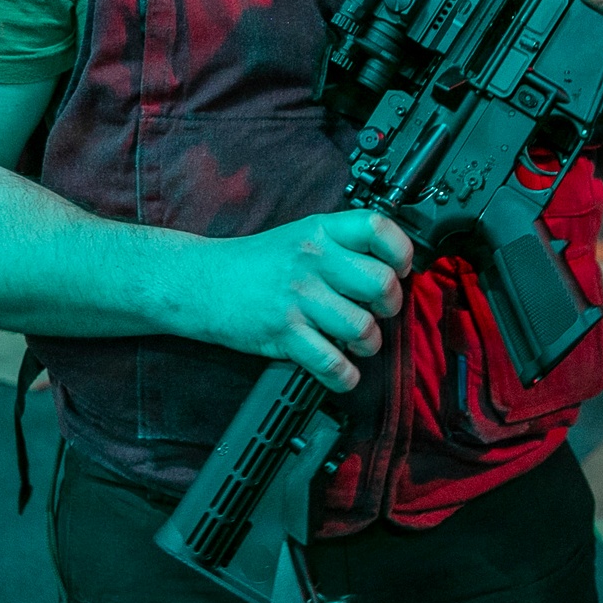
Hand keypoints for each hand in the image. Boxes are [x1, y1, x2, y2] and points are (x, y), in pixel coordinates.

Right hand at [192, 209, 412, 392]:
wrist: (201, 282)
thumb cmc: (256, 263)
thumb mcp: (300, 235)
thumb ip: (341, 245)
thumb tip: (389, 266)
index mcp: (320, 231)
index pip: (377, 228)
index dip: (400, 251)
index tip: (401, 268)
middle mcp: (312, 261)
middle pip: (380, 283)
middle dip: (390, 305)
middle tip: (380, 310)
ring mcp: (298, 298)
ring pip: (363, 328)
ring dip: (368, 344)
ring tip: (357, 341)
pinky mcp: (284, 333)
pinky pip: (332, 362)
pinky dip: (344, 375)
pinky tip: (342, 369)